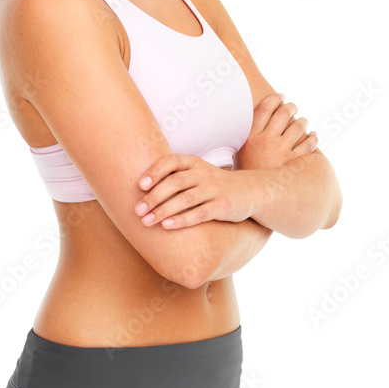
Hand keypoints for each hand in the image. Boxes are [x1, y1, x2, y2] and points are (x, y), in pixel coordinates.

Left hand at [134, 155, 260, 229]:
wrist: (252, 191)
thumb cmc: (216, 184)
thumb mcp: (199, 173)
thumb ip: (176, 176)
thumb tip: (142, 188)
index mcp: (195, 163)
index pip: (171, 161)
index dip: (154, 171)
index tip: (140, 185)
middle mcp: (204, 173)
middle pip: (175, 182)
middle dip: (153, 197)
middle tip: (137, 210)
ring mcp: (214, 190)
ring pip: (185, 199)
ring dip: (163, 211)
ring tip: (146, 222)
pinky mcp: (223, 206)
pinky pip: (199, 213)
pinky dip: (182, 220)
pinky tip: (167, 226)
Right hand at [235, 92, 317, 170]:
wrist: (252, 198)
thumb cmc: (245, 174)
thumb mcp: (238, 153)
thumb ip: (246, 136)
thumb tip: (251, 119)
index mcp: (250, 137)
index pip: (265, 108)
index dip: (274, 99)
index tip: (280, 96)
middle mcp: (266, 141)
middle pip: (283, 113)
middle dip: (291, 107)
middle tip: (293, 107)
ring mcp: (281, 152)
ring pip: (298, 126)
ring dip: (303, 121)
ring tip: (303, 121)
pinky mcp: (294, 163)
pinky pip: (309, 145)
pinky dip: (313, 138)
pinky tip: (313, 136)